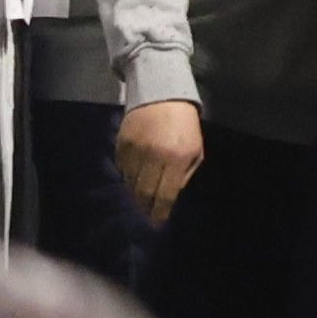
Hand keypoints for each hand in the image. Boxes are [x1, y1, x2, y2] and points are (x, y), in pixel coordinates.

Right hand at [115, 100, 206, 218]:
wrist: (162, 94)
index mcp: (177, 158)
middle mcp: (154, 155)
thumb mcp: (195, 150)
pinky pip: (121, 168)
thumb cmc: (184, 126)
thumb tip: (169, 197)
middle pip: (144, 192)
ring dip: (135, 193)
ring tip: (140, 196)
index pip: (165, 194)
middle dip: (145, 207)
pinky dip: (127, 176)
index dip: (159, 213)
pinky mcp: (122, 142)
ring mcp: (136, 148)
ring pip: (130, 182)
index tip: (157, 223)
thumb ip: (184, 175)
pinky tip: (133, 176)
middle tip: (146, 213)